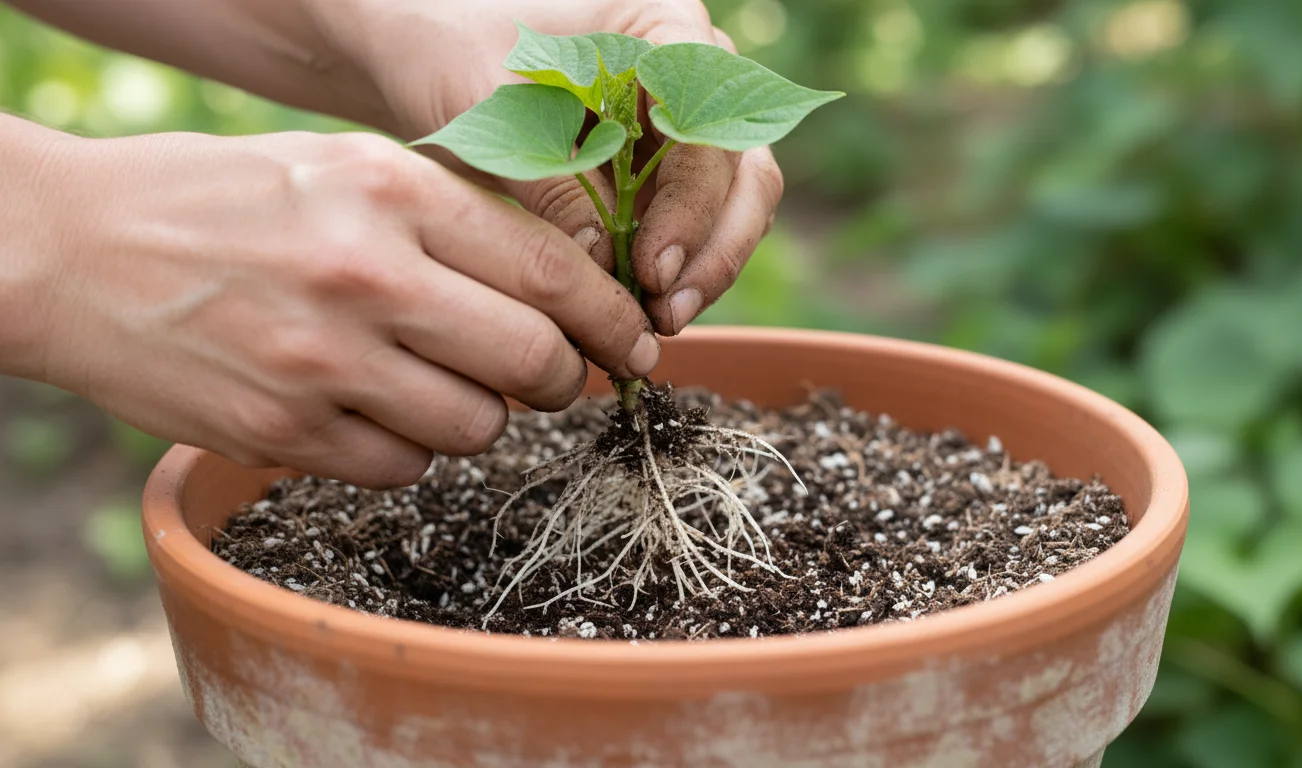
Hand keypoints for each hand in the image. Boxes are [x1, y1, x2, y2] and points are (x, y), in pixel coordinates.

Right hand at [17, 130, 656, 487]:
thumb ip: (453, 222)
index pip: (555, 271)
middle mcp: (368, 276)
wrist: (68, 247)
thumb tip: (563, 293)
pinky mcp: (280, 431)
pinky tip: (375, 411)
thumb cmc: (224, 200)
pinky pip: (404, 468)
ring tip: (439, 383)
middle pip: (534, 361)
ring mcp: (322, 361)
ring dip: (481, 416)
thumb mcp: (344, 168)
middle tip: (553, 376)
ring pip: (477, 428)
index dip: (614, 320)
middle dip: (564, 379)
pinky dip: (411, 450)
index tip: (638, 345)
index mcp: (394, 193)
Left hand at [312, 0, 784, 335]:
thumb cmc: (450, 55)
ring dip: (703, 271)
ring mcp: (683, 125)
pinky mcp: (661, 172)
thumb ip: (555, 185)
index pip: (711, 128)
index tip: (655, 269)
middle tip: (667, 313)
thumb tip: (608, 271)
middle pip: (743, 172)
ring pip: (731, 207)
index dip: (694, 207)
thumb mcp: (495, 113)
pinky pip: (691, 227)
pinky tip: (638, 313)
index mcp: (665, 30)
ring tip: (656, 324)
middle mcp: (693, 75)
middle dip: (714, 250)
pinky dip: (674, 271)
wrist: (420, 55)